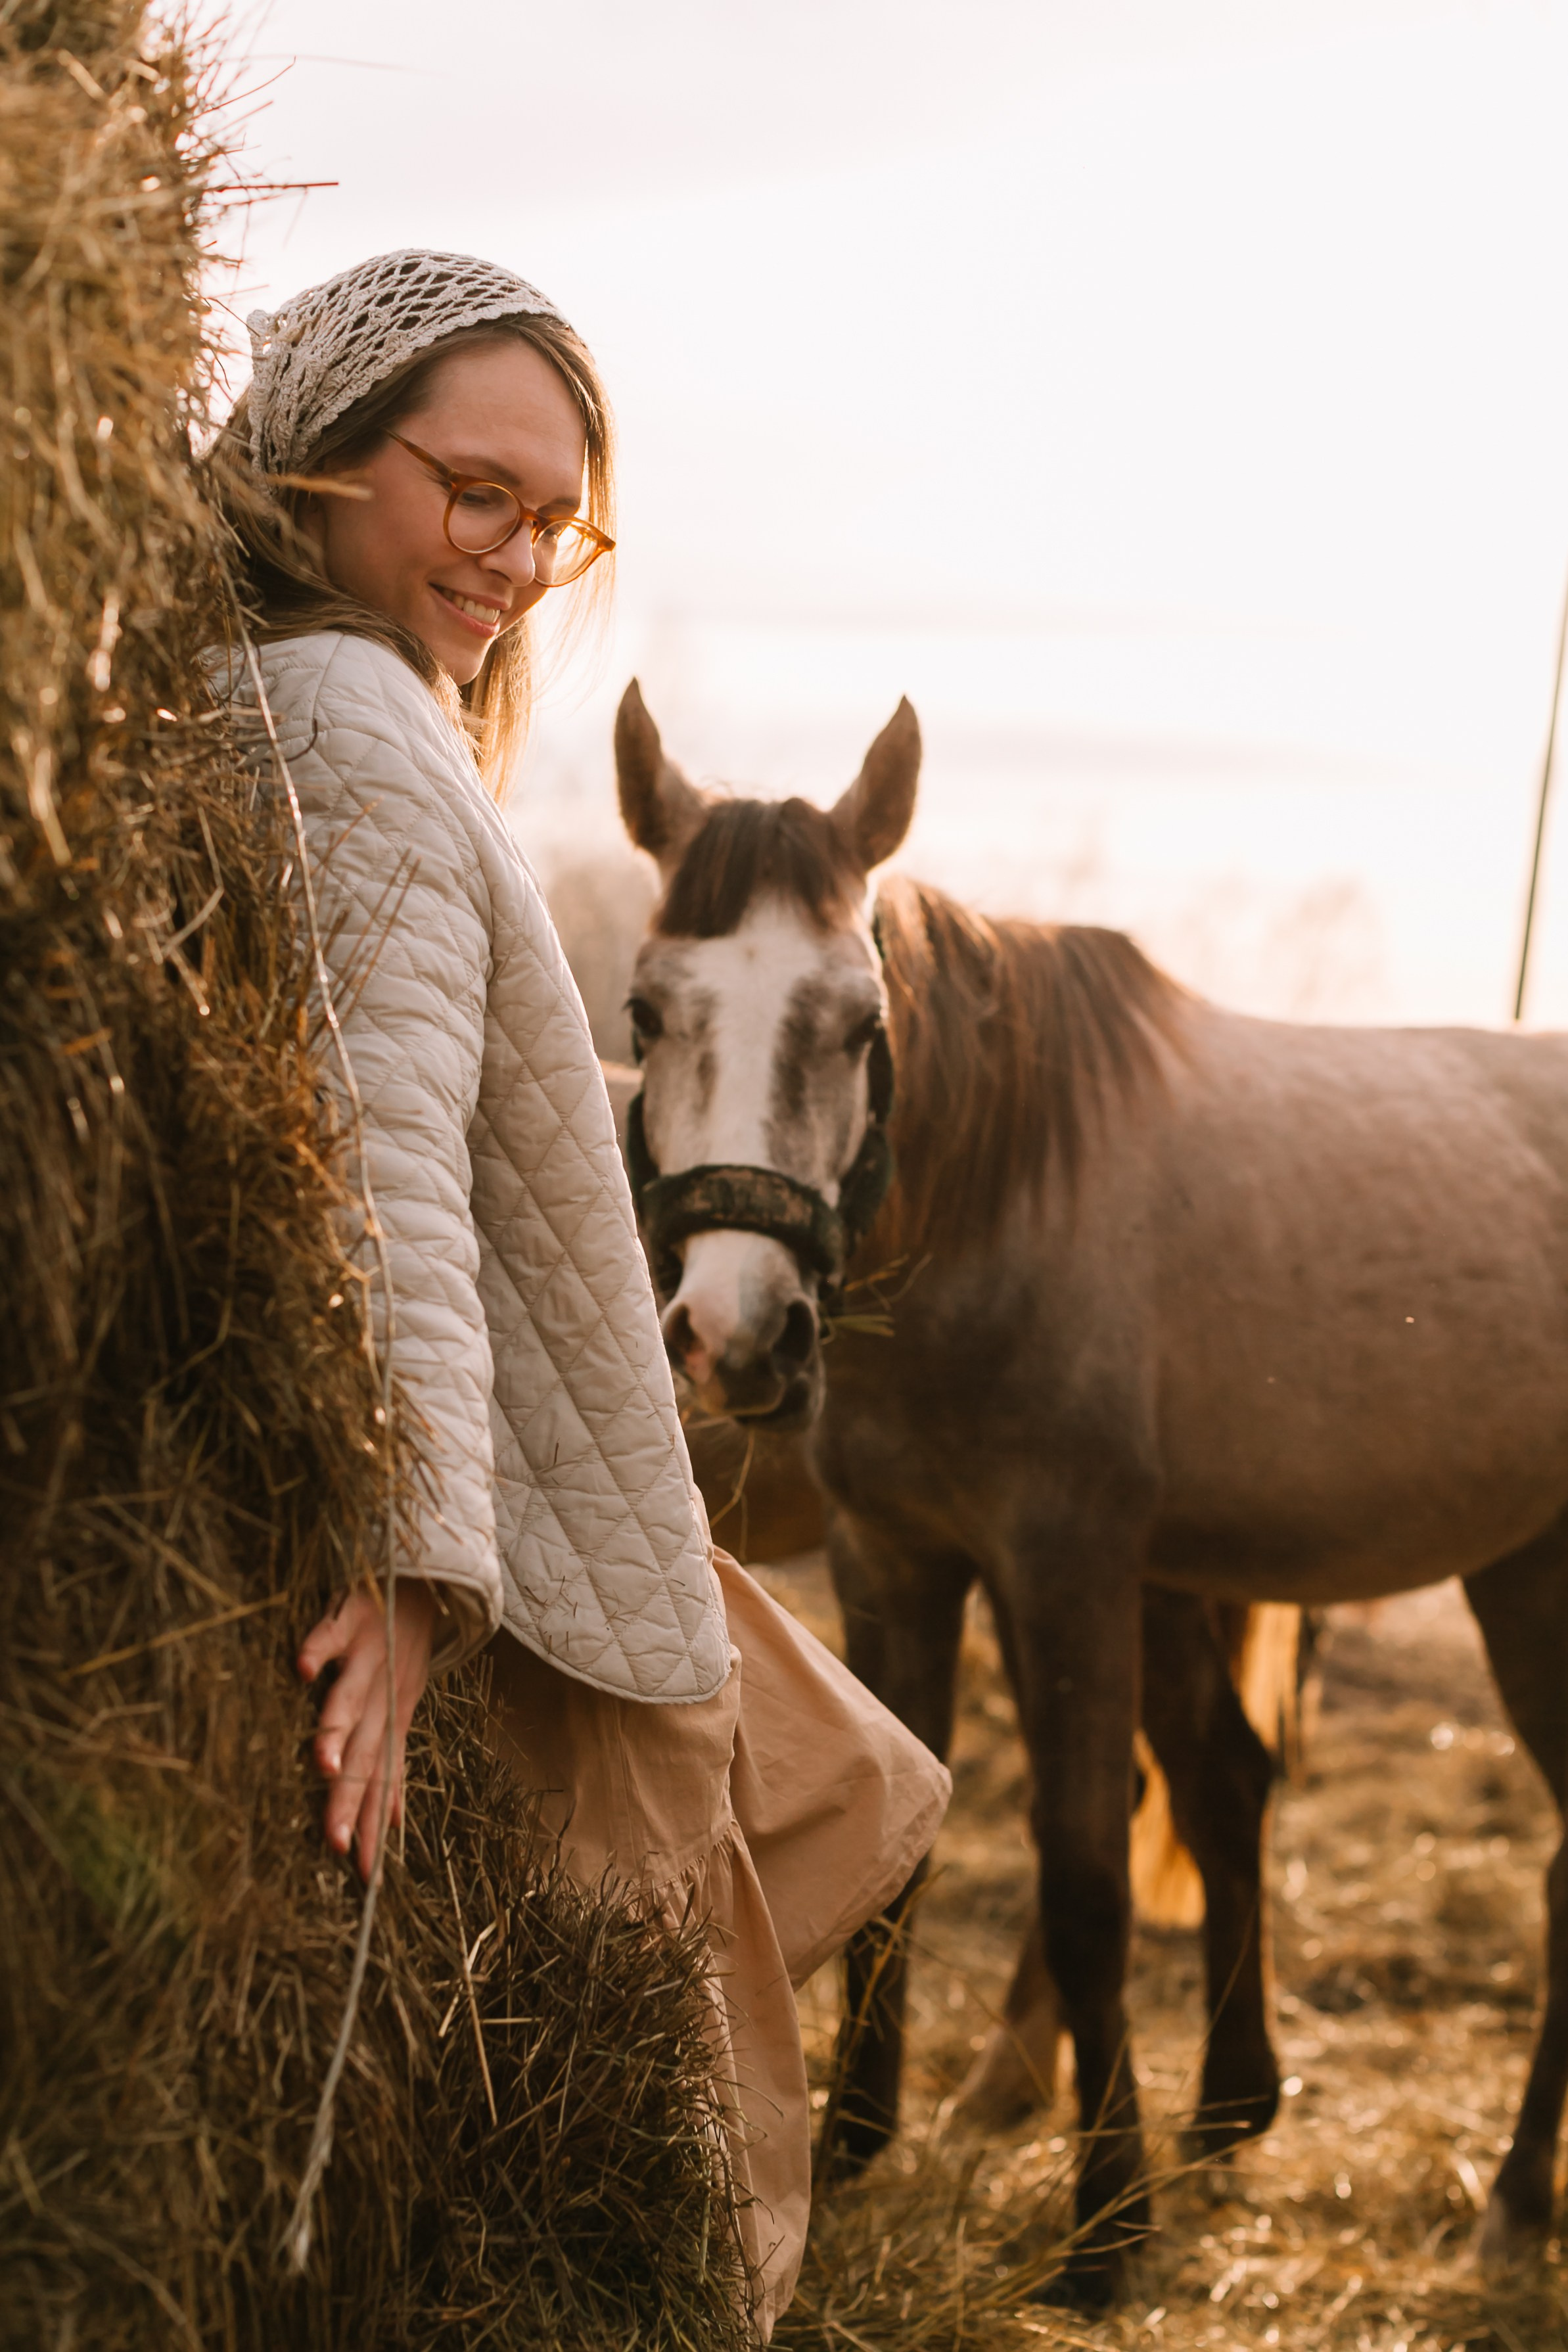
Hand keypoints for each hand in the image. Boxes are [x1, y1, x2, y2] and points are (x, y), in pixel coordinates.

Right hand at [297, 1580, 437, 1879]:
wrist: (426, 1581)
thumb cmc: (404, 1655)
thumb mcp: (405, 1713)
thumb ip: (393, 1767)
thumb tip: (397, 1825)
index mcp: (395, 1719)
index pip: (383, 1782)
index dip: (374, 1826)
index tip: (363, 1874)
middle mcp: (386, 1693)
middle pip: (366, 1751)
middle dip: (352, 1797)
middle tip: (336, 1841)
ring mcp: (371, 1655)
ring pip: (353, 1698)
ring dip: (338, 1729)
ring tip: (323, 1764)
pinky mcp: (354, 1617)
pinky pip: (333, 1633)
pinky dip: (320, 1649)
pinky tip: (301, 1668)